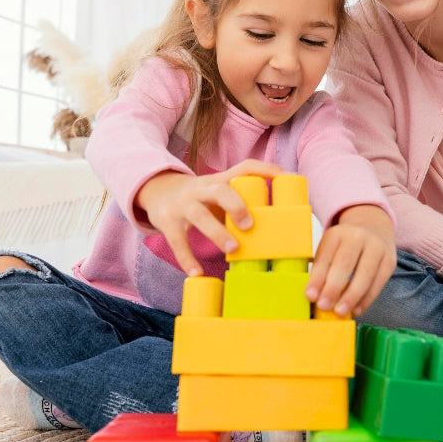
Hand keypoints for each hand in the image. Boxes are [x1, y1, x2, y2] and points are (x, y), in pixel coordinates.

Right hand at [135, 160, 283, 275]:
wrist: (157, 191)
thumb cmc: (200, 198)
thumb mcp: (218, 193)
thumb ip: (240, 202)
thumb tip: (277, 226)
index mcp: (218, 181)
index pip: (244, 168)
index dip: (265, 170)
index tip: (284, 177)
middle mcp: (201, 189)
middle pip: (220, 191)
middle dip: (237, 206)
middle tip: (249, 226)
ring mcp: (182, 205)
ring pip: (199, 216)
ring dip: (217, 233)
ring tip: (232, 250)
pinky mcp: (167, 222)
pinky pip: (177, 241)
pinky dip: (187, 258)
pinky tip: (197, 273)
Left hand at [307, 205, 395, 316]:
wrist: (373, 227)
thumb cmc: (345, 245)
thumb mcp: (330, 248)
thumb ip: (322, 269)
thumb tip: (314, 295)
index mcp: (337, 233)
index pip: (325, 256)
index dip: (317, 278)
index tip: (310, 296)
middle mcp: (357, 237)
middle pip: (345, 263)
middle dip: (333, 288)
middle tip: (324, 306)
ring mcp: (376, 247)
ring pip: (364, 274)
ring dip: (351, 296)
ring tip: (340, 312)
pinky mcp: (389, 260)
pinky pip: (378, 282)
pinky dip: (367, 299)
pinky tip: (356, 309)